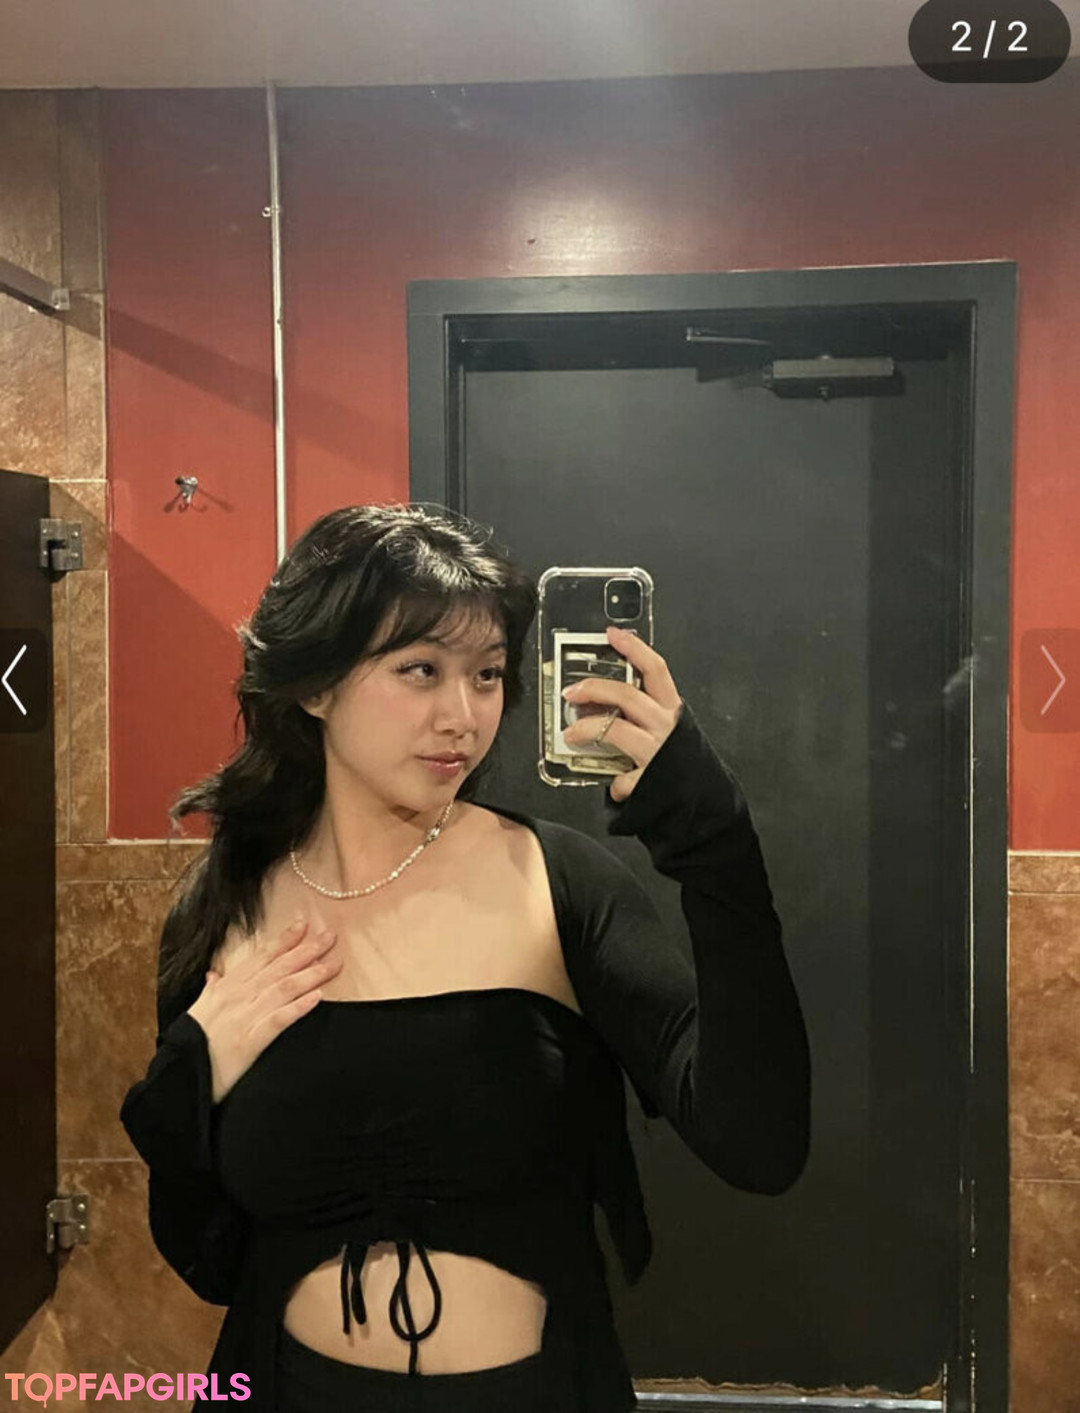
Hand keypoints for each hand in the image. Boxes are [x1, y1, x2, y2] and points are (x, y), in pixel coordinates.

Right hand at [186, 917, 343, 1103]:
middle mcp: (237, 998)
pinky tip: (318, 997)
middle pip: (277, 968)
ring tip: (333, 965)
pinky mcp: (249, 1042)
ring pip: (282, 989)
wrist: (179, 1077)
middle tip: (330, 937)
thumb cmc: (189, 1043)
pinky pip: (278, 1020)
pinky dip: (298, 1007)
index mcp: (226, 988)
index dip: (283, 940)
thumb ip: (210, 990)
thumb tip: (214, 974)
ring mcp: (244, 1018)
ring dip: (310, 975)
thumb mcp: (199, 1010)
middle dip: (306, 951)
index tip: (303, 925)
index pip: (260, 958)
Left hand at [561, 626, 682, 802]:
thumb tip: (609, 712)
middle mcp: (666, 726)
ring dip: (587, 729)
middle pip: (627, 695)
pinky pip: (623, 778)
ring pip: (615, 729)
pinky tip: (616, 786)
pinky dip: (616, 782)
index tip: (611, 635)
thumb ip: (647, 719)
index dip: (634, 649)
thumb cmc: (685, 765)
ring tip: (570, 734)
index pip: (655, 669)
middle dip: (595, 688)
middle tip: (571, 691)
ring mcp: (657, 751)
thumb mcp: (672, 732)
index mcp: (672, 710)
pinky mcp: (650, 779)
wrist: (707, 803)